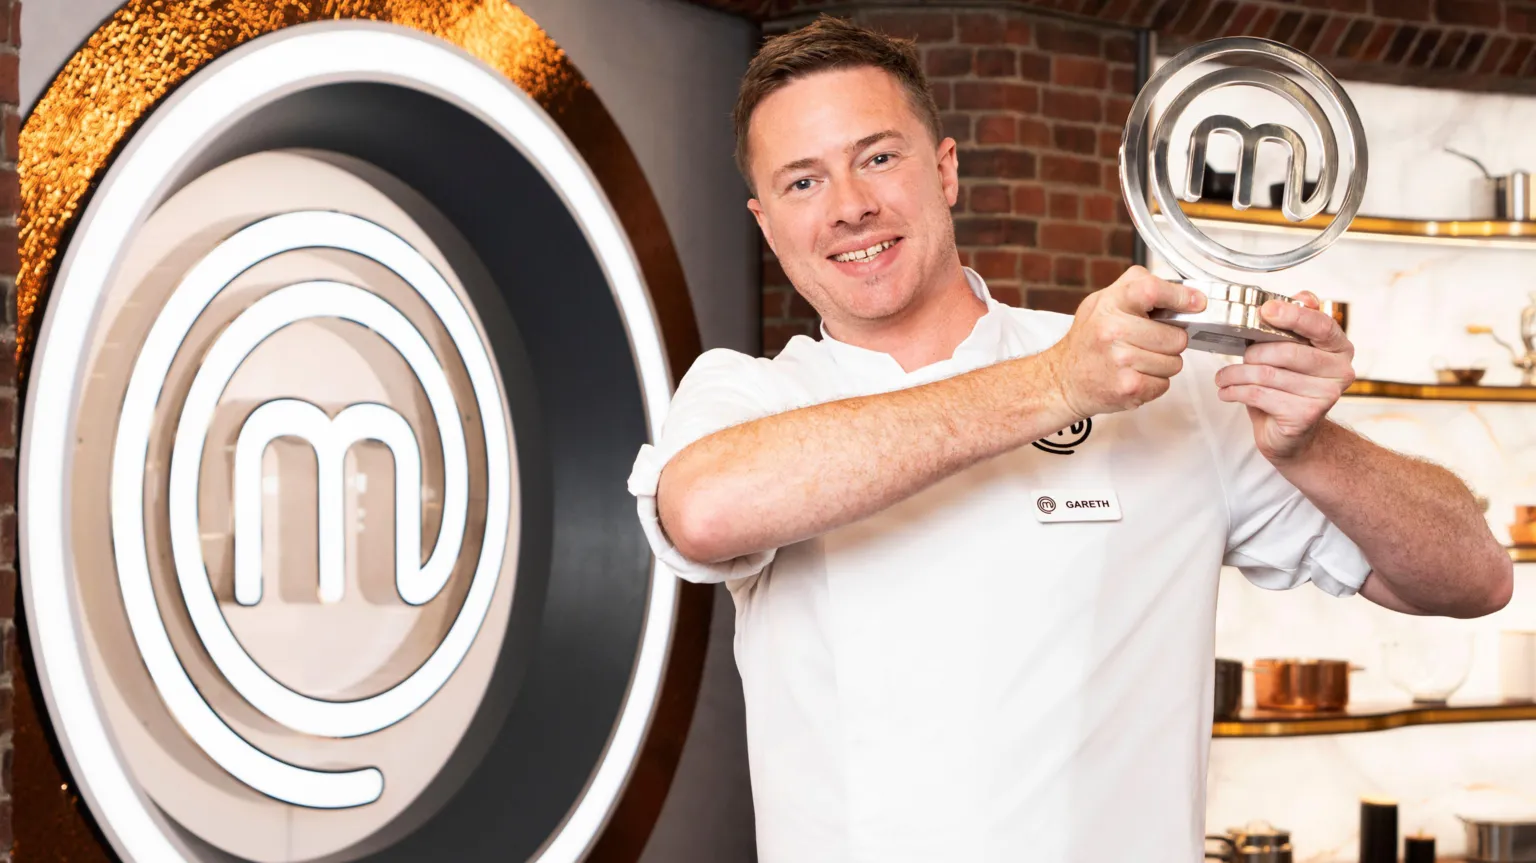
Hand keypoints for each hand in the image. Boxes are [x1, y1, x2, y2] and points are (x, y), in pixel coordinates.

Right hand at [1043, 266, 1206, 417]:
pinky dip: (1154, 383)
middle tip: (1149, 343)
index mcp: (1110, 305)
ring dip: (1163, 364)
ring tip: (1138, 361)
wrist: (1062, 379)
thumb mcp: (1102, 301)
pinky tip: (1134, 376)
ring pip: (1174, 363)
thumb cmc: (1088, 340)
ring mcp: (1121, 361)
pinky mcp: (1128, 387)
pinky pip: (1164, 384)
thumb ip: (1135, 286)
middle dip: (1170, 341)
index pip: (1152, 290)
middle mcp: (1113, 331)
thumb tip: (1183, 290)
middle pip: (1175, 336)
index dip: (1181, 297)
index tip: (1196, 303)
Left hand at [1214, 291, 1354, 461]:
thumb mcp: (1293, 352)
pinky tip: (1228, 391)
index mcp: (1340, 348)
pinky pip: (1260, 394)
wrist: (1293, 434)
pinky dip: (1236, 391)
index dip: (1293, 315)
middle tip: (1240, 357)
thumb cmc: (1291, 388)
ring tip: (1224, 377)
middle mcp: (1340, 371)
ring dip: (1236, 374)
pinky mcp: (1305, 416)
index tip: (1266, 310)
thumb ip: (1298, 324)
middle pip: (1287, 351)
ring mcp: (1325, 396)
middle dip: (1254, 353)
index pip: (1321, 325)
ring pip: (1267, 374)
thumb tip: (1304, 296)